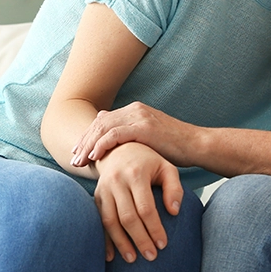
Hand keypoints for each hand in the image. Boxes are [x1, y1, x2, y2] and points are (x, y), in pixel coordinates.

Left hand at [73, 102, 198, 168]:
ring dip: (88, 145)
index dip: (88, 137)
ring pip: (103, 128)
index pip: (103, 121)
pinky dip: (101, 145)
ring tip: (79, 161)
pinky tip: (94, 157)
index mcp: (135, 111)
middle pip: (99, 123)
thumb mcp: (150, 139)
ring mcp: (139, 117)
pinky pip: (115, 134)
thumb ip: (133, 138)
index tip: (79, 152)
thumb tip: (116, 148)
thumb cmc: (175, 148)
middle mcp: (134, 109)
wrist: (196, 145)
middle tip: (74, 159)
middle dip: (84, 141)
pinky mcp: (144, 127)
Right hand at [92, 141, 184, 262]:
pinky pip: (98, 221)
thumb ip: (174, 188)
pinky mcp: (96, 196)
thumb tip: (174, 212)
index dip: (154, 228)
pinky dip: (104, 240)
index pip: (145, 207)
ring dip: (121, 243)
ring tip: (133, 259)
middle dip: (140, 239)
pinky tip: (111, 256)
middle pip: (127, 217)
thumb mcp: (166, 168)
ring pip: (110, 221)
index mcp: (136, 174)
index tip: (163, 244)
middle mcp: (116, 181)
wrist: (119, 149)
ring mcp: (103, 189)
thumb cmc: (148, 162)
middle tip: (151, 256)